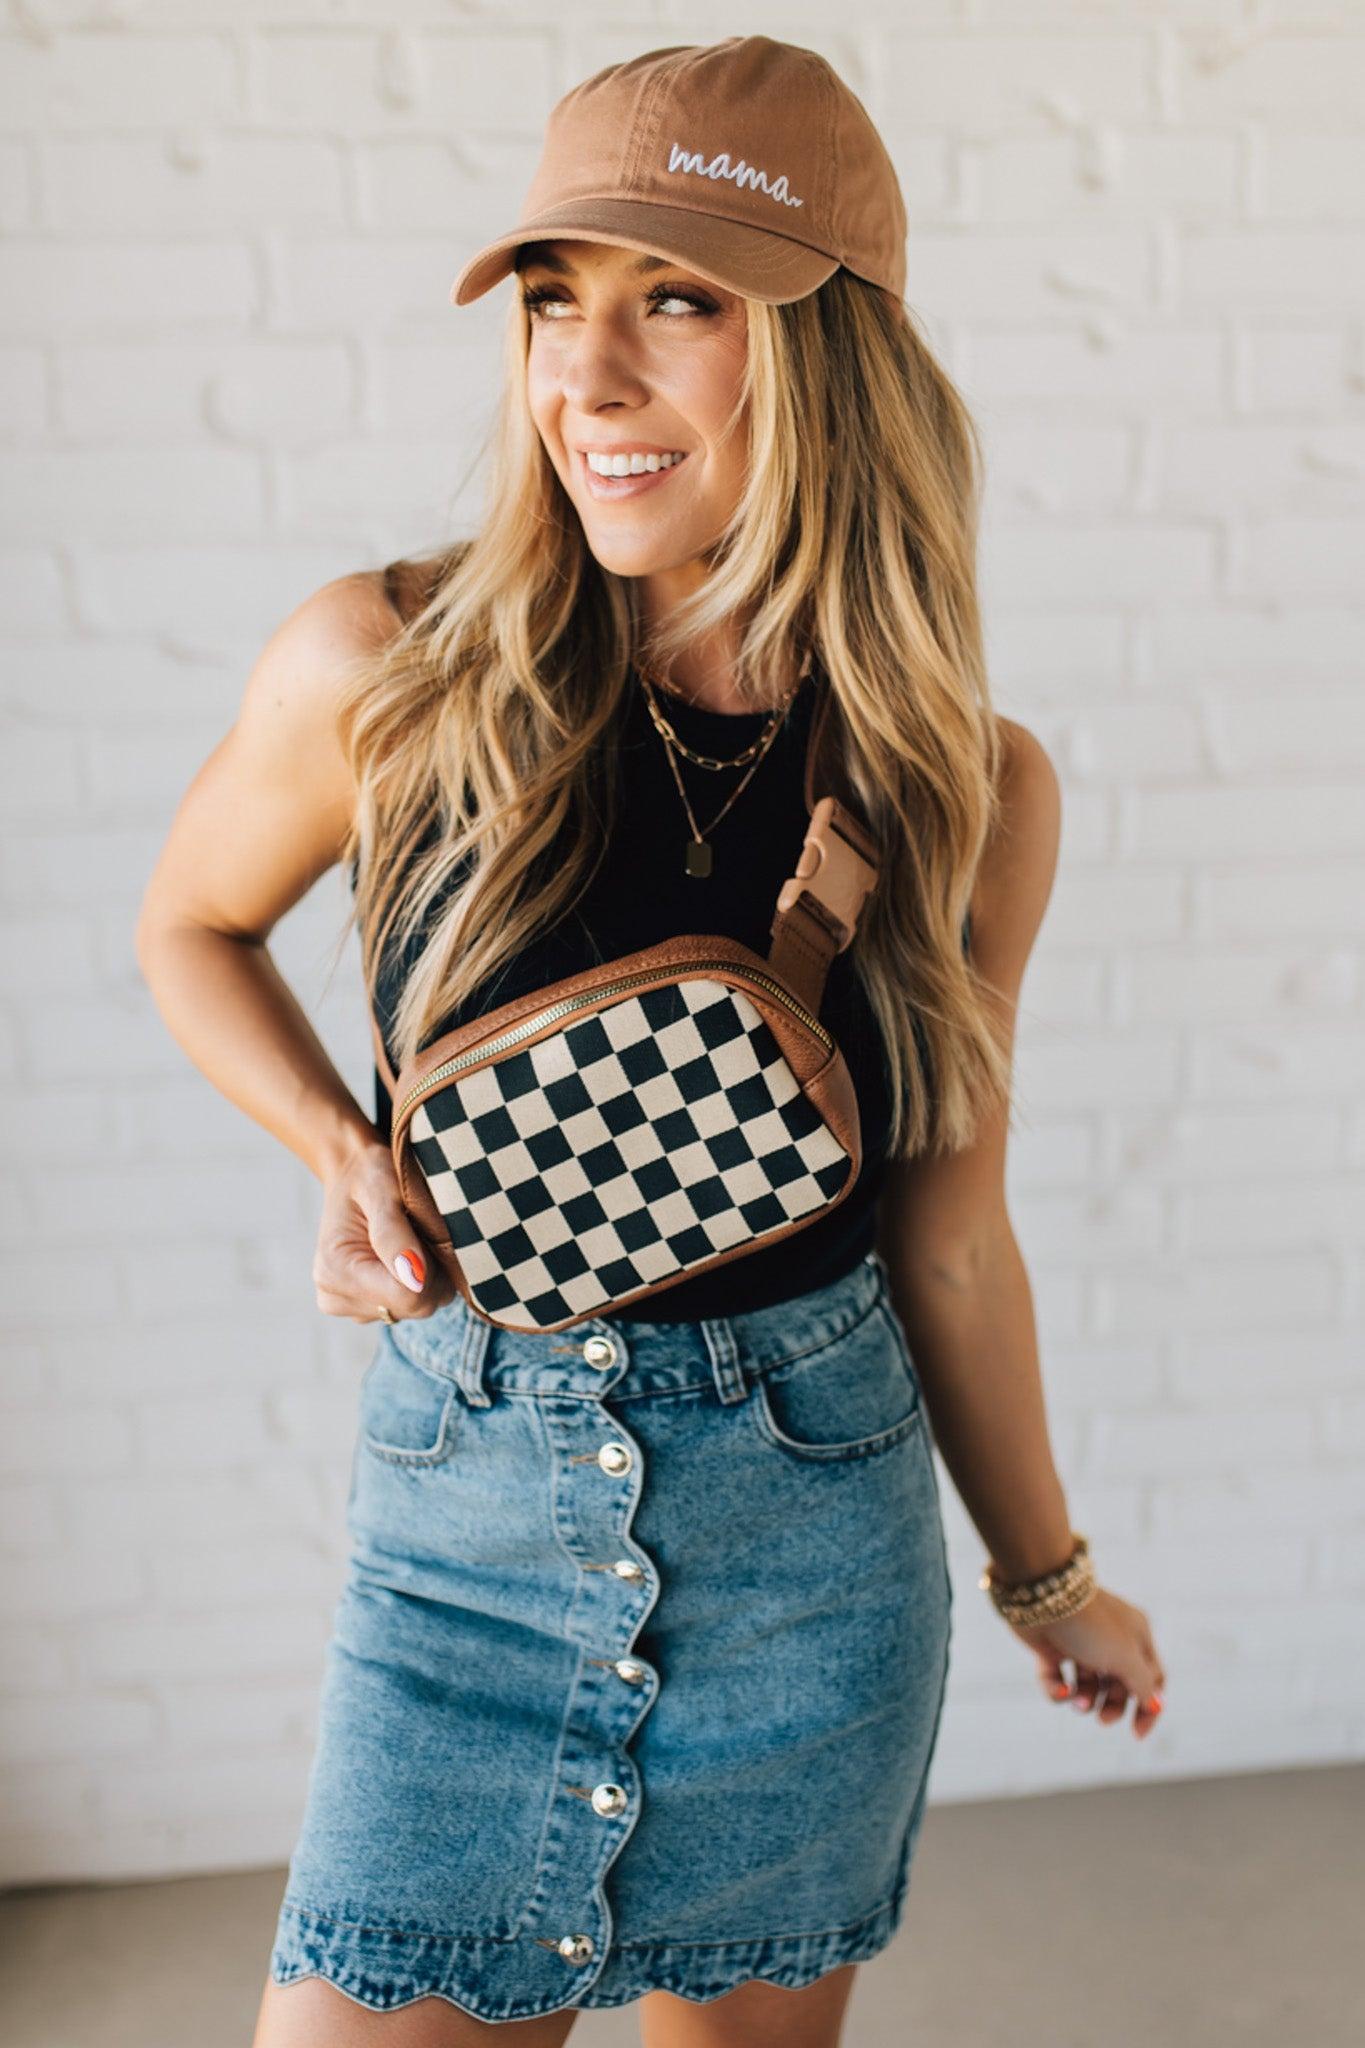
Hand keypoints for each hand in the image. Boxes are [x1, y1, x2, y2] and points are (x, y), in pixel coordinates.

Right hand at [312, 1133, 457, 1323]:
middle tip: (417, 1230)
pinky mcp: (370, 1309)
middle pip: (416, 1306)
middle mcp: (338, 1297)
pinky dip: (422, 1281)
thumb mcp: (381, 1189)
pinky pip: (416, 1305)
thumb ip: (394, 1234)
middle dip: (430, 1270)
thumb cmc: (369, 1176)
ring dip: (428, 1274)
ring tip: (409, 1238)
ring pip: (421, 1307)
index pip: (406, 1296)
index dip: (429, 1266)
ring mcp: (354, 1308)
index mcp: (335, 1271)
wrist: (355, 1176)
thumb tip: (414, 1279)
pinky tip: (407, 1254)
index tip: (422, 1231)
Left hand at [1007, 1586, 1166, 1740]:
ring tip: (1077, 1701)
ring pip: (1089, 1687)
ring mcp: (1080, 1644)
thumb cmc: (1090, 1625)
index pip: (1153, 1679)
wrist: (1042, 1596)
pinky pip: (1058, 1681)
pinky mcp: (1052, 1649)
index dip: (1148, 1708)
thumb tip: (1156, 1706)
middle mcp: (1111, 1640)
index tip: (1136, 1734)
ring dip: (1085, 1701)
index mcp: (1137, 1637)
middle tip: (1101, 1719)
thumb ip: (1144, 1686)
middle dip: (1112, 1707)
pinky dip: (1058, 1692)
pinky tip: (1060, 1690)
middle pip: (1120, 1687)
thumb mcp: (1126, 1659)